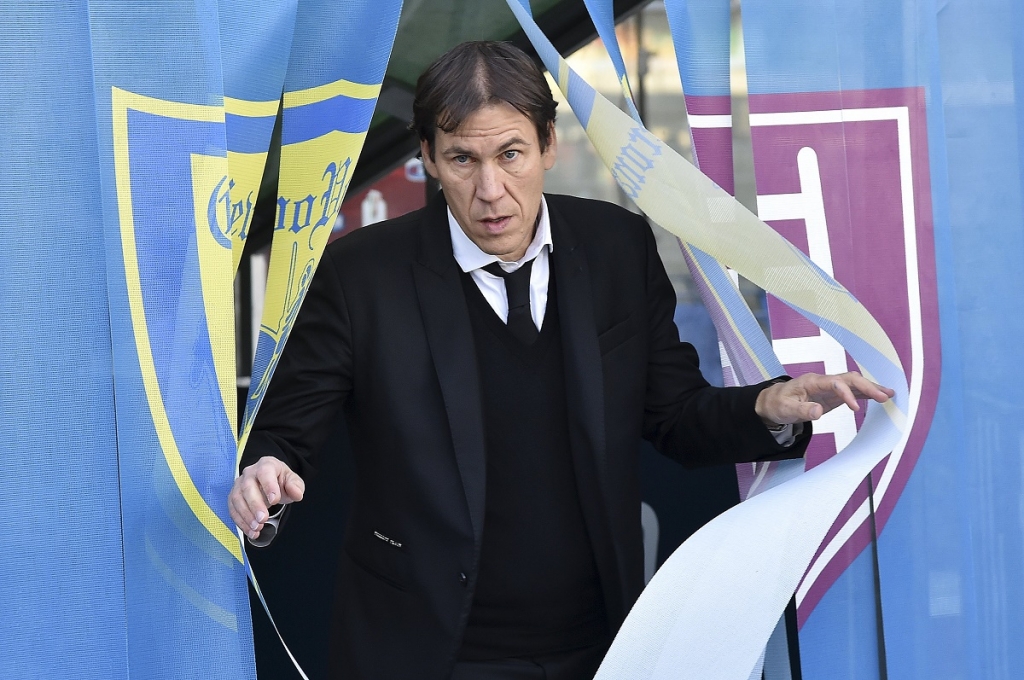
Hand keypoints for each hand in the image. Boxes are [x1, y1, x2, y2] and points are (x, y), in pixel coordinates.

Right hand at [228, 456, 305, 540]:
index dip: (269, 486)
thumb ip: (296, 486)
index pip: (265, 472)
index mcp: (266, 465)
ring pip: (237, 499)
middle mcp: (250, 473)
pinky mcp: (234, 497)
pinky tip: (251, 531)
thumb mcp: (293, 481)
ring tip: (257, 528)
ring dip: (246, 515)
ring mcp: (239, 484)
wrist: (269, 482)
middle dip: (255, 504)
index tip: (275, 501)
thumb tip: (296, 494)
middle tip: (263, 519)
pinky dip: (241, 522)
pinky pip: (233, 509)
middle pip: (248, 487)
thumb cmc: (280, 481)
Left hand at [755, 372, 895, 425]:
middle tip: (885, 396)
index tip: (855, 409)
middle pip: (849, 379)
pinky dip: (866, 394)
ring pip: (854, 383)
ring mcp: (829, 387)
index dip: (847, 394)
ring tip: (890, 394)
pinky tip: (879, 397)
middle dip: (868, 386)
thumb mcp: (785, 409)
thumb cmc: (777, 404)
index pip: (835, 383)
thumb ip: (802, 410)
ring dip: (871, 388)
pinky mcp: (832, 395)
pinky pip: (852, 391)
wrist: (772, 402)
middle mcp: (823, 381)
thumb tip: (818, 412)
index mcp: (812, 381)